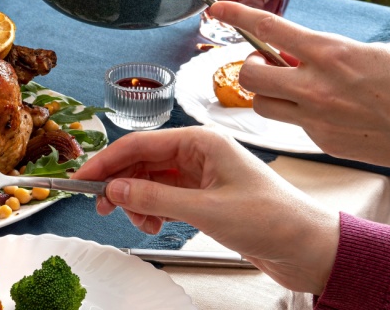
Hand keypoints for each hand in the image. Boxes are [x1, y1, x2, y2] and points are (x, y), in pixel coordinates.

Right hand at [71, 127, 338, 293]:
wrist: (309, 247)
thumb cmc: (273, 219)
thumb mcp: (206, 210)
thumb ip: (154, 198)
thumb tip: (114, 190)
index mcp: (200, 142)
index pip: (138, 144)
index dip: (105, 162)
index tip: (81, 180)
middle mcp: (198, 152)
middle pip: (140, 160)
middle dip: (118, 184)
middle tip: (99, 206)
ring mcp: (200, 174)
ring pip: (148, 181)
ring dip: (135, 202)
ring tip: (139, 223)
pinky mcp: (203, 195)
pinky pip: (163, 196)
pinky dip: (151, 210)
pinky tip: (153, 224)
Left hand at [210, 1, 389, 168]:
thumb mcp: (371, 51)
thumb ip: (327, 51)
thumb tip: (294, 50)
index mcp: (331, 53)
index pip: (268, 28)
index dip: (236, 16)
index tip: (217, 10)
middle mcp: (316, 87)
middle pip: (249, 76)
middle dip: (251, 67)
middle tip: (266, 63)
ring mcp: (316, 118)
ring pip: (262, 105)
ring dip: (268, 93)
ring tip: (290, 87)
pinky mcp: (321, 142)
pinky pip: (291, 126)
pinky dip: (297, 114)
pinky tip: (321, 110)